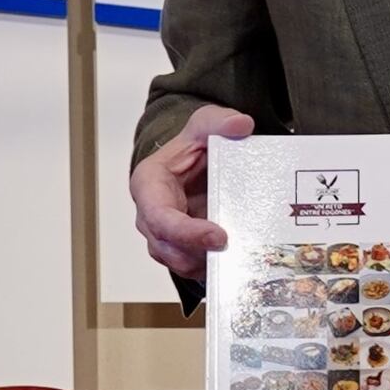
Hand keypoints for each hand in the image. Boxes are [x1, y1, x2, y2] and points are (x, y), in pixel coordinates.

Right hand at [130, 105, 254, 278]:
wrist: (196, 161)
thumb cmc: (192, 145)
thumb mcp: (205, 125)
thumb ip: (220, 121)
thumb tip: (241, 125)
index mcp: (149, 185)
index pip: (160, 216)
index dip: (187, 232)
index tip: (219, 236)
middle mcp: (150, 216)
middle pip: (167, 247)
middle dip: (199, 254)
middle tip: (232, 251)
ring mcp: (163, 236)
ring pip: (179, 262)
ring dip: (205, 264)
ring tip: (236, 257)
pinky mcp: (181, 248)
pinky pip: (192, 266)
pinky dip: (211, 267)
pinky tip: (235, 260)